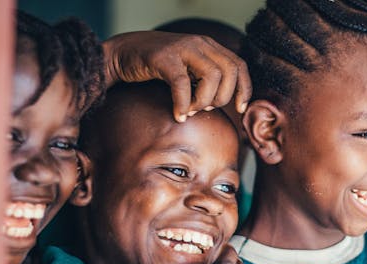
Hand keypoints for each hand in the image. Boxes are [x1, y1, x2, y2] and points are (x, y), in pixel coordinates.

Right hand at [103, 31, 251, 121]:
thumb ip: (205, 79)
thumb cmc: (157, 67)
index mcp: (209, 47)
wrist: (122, 53)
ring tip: (189, 111)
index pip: (239, 66)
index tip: (239, 109)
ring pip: (211, 76)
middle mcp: (200, 43)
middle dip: (222, 98)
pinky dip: (183, 104)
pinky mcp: (164, 57)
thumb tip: (224, 103)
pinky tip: (178, 115)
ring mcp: (183, 48)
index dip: (244, 90)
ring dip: (203, 101)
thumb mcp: (188, 69)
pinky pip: (182, 83)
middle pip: (230, 72)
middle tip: (204, 109)